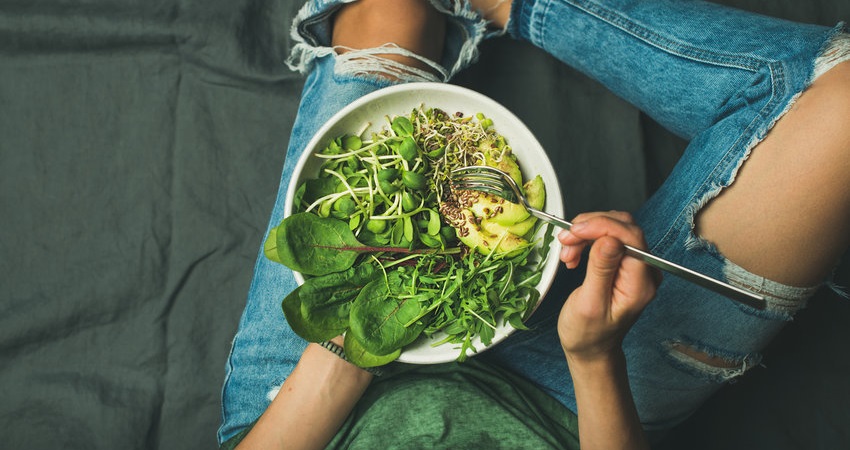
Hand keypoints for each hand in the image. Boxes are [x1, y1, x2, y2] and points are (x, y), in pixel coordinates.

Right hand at [557, 212, 658, 363]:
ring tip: (567, 252)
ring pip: (614, 228)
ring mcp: (636, 266)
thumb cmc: (588, 333)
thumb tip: (610, 239)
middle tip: (566, 240)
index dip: (601, 226)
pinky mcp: (624, 262)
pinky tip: (574, 253)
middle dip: (590, 228)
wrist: (590, 347)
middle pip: (623, 227)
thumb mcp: (590, 303)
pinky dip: (587, 239)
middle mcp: (644, 271)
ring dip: (586, 233)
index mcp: (640, 284)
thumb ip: (601, 270)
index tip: (575, 231)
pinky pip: (608, 237)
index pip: (630, 237)